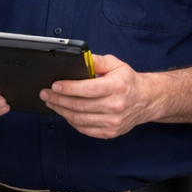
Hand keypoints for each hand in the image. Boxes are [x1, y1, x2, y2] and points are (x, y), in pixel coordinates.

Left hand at [41, 53, 156, 138]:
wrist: (146, 100)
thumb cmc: (128, 81)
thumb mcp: (115, 64)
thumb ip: (96, 61)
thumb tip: (78, 58)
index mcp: (116, 87)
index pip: (86, 89)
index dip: (68, 88)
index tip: (54, 85)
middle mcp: (115, 106)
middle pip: (79, 106)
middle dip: (58, 99)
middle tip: (45, 94)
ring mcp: (113, 122)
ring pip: (79, 119)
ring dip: (61, 111)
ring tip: (51, 103)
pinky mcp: (110, 132)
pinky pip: (85, 129)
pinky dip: (71, 121)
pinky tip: (64, 113)